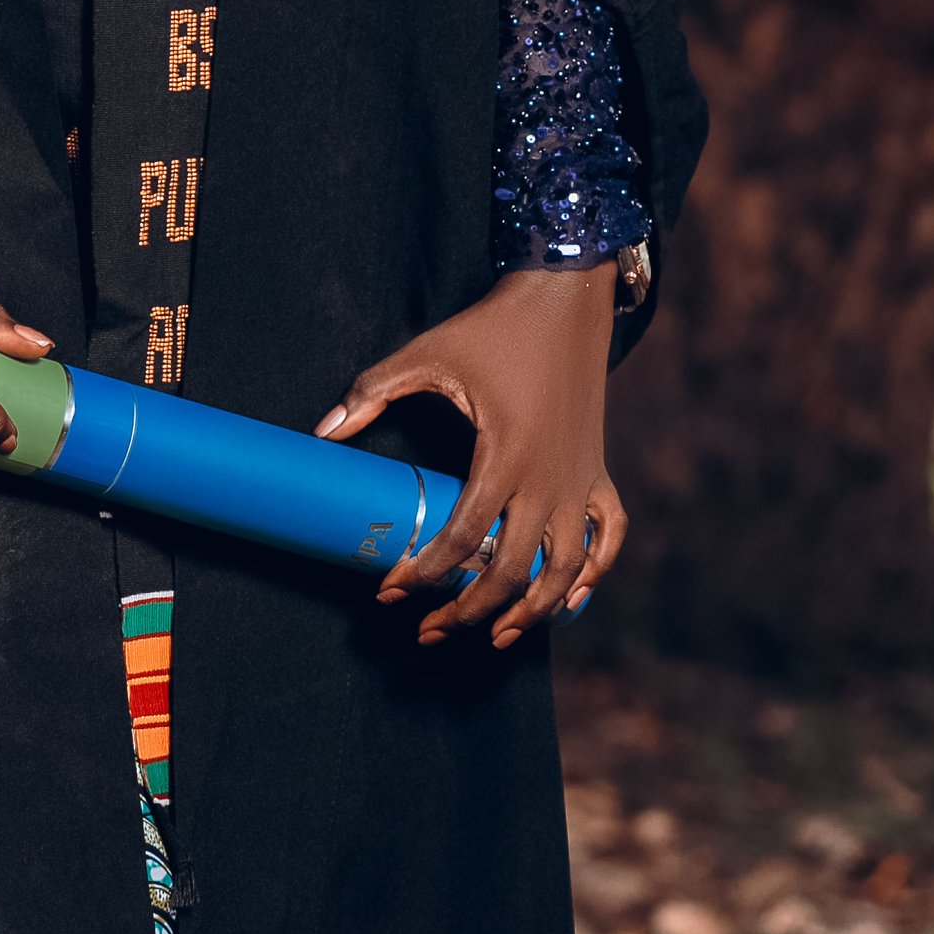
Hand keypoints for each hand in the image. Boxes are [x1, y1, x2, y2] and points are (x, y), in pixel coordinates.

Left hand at [317, 264, 624, 648]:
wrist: (563, 298)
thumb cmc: (493, 328)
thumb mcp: (428, 353)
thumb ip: (374, 391)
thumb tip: (324, 430)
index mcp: (504, 456)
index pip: (461, 538)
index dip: (423, 573)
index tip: (391, 591)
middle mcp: (549, 480)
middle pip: (512, 572)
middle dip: (468, 611)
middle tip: (430, 630)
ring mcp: (581, 481)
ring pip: (566, 572)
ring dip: (533, 612)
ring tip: (496, 634)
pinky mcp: (599, 473)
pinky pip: (608, 538)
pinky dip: (592, 575)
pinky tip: (567, 599)